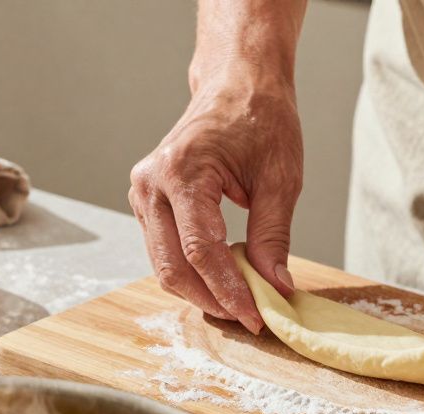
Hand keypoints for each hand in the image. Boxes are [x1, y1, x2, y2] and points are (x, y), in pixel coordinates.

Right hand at [129, 68, 302, 333]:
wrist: (236, 84)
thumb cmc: (260, 119)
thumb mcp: (280, 178)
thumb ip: (274, 237)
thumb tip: (277, 288)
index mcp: (182, 171)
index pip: (202, 251)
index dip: (228, 291)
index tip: (256, 317)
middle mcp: (151, 183)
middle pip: (173, 266)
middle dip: (211, 299)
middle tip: (248, 319)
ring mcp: (142, 193)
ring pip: (164, 265)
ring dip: (200, 291)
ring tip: (239, 303)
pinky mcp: (147, 201)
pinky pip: (164, 251)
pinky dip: (192, 272)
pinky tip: (223, 281)